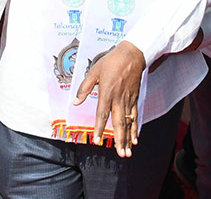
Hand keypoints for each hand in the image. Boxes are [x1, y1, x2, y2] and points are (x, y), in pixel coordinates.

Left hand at [73, 40, 145, 156]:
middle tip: (120, 154)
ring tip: (127, 152)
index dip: (100, 128)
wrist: (132, 55)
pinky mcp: (134, 99)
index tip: (98, 140)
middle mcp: (119, 99)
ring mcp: (128, 100)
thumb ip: (85, 87)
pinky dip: (135, 129)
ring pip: (128, 123)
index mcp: (107, 92)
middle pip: (119, 123)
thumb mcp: (94, 71)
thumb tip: (75, 102)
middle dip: (119, 140)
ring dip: (128, 139)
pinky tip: (135, 139)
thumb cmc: (111, 61)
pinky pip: (135, 117)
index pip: (102, 114)